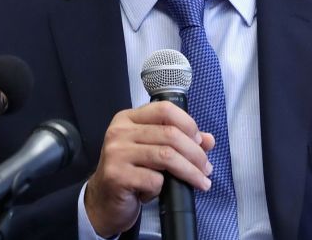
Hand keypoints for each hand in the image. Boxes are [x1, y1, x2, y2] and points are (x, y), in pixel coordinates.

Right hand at [84, 101, 214, 236]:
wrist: (102, 202)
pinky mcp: (117, 175)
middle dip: (195, 153)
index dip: (188, 124)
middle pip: (169, 134)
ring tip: (201, 181)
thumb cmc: (130, 174)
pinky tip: (160, 191)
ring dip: (189, 171)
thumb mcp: (153, 152)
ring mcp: (117, 153)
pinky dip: (164, 187)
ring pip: (166, 156)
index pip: (164, 109)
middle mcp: (119, 131)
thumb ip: (179, 141)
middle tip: (206, 168)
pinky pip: (154, 179)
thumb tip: (208, 140)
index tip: (199, 141)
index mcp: (128, 119)